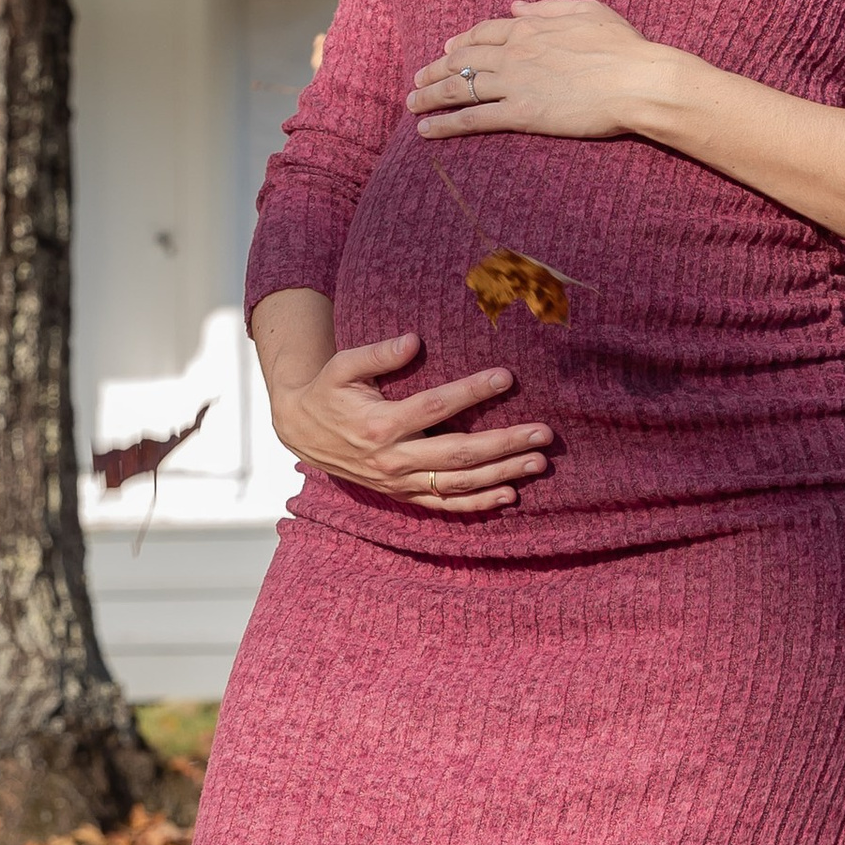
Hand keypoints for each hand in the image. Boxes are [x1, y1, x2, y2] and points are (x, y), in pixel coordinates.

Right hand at [270, 332, 551, 514]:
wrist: (301, 432)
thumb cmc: (328, 391)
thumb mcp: (343, 366)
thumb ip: (378, 353)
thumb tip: (414, 340)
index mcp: (380, 424)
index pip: (436, 407)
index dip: (472, 392)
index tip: (507, 377)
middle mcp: (393, 459)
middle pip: (458, 454)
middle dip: (504, 443)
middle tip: (543, 433)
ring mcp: (399, 483)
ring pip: (458, 483)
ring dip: (502, 474)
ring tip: (538, 463)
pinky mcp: (402, 495)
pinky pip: (445, 505)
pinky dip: (478, 503)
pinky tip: (510, 495)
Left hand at [408, 0, 671, 141]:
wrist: (637, 80)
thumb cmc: (623, 46)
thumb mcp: (588, 10)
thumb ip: (548, 7)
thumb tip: (516, 6)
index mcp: (530, 27)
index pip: (483, 33)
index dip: (461, 42)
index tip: (447, 50)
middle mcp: (514, 52)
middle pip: (461, 59)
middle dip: (435, 69)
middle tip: (418, 80)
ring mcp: (514, 82)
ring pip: (459, 88)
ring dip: (430, 95)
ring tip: (412, 103)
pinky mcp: (520, 113)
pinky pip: (472, 118)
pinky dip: (444, 124)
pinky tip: (425, 130)